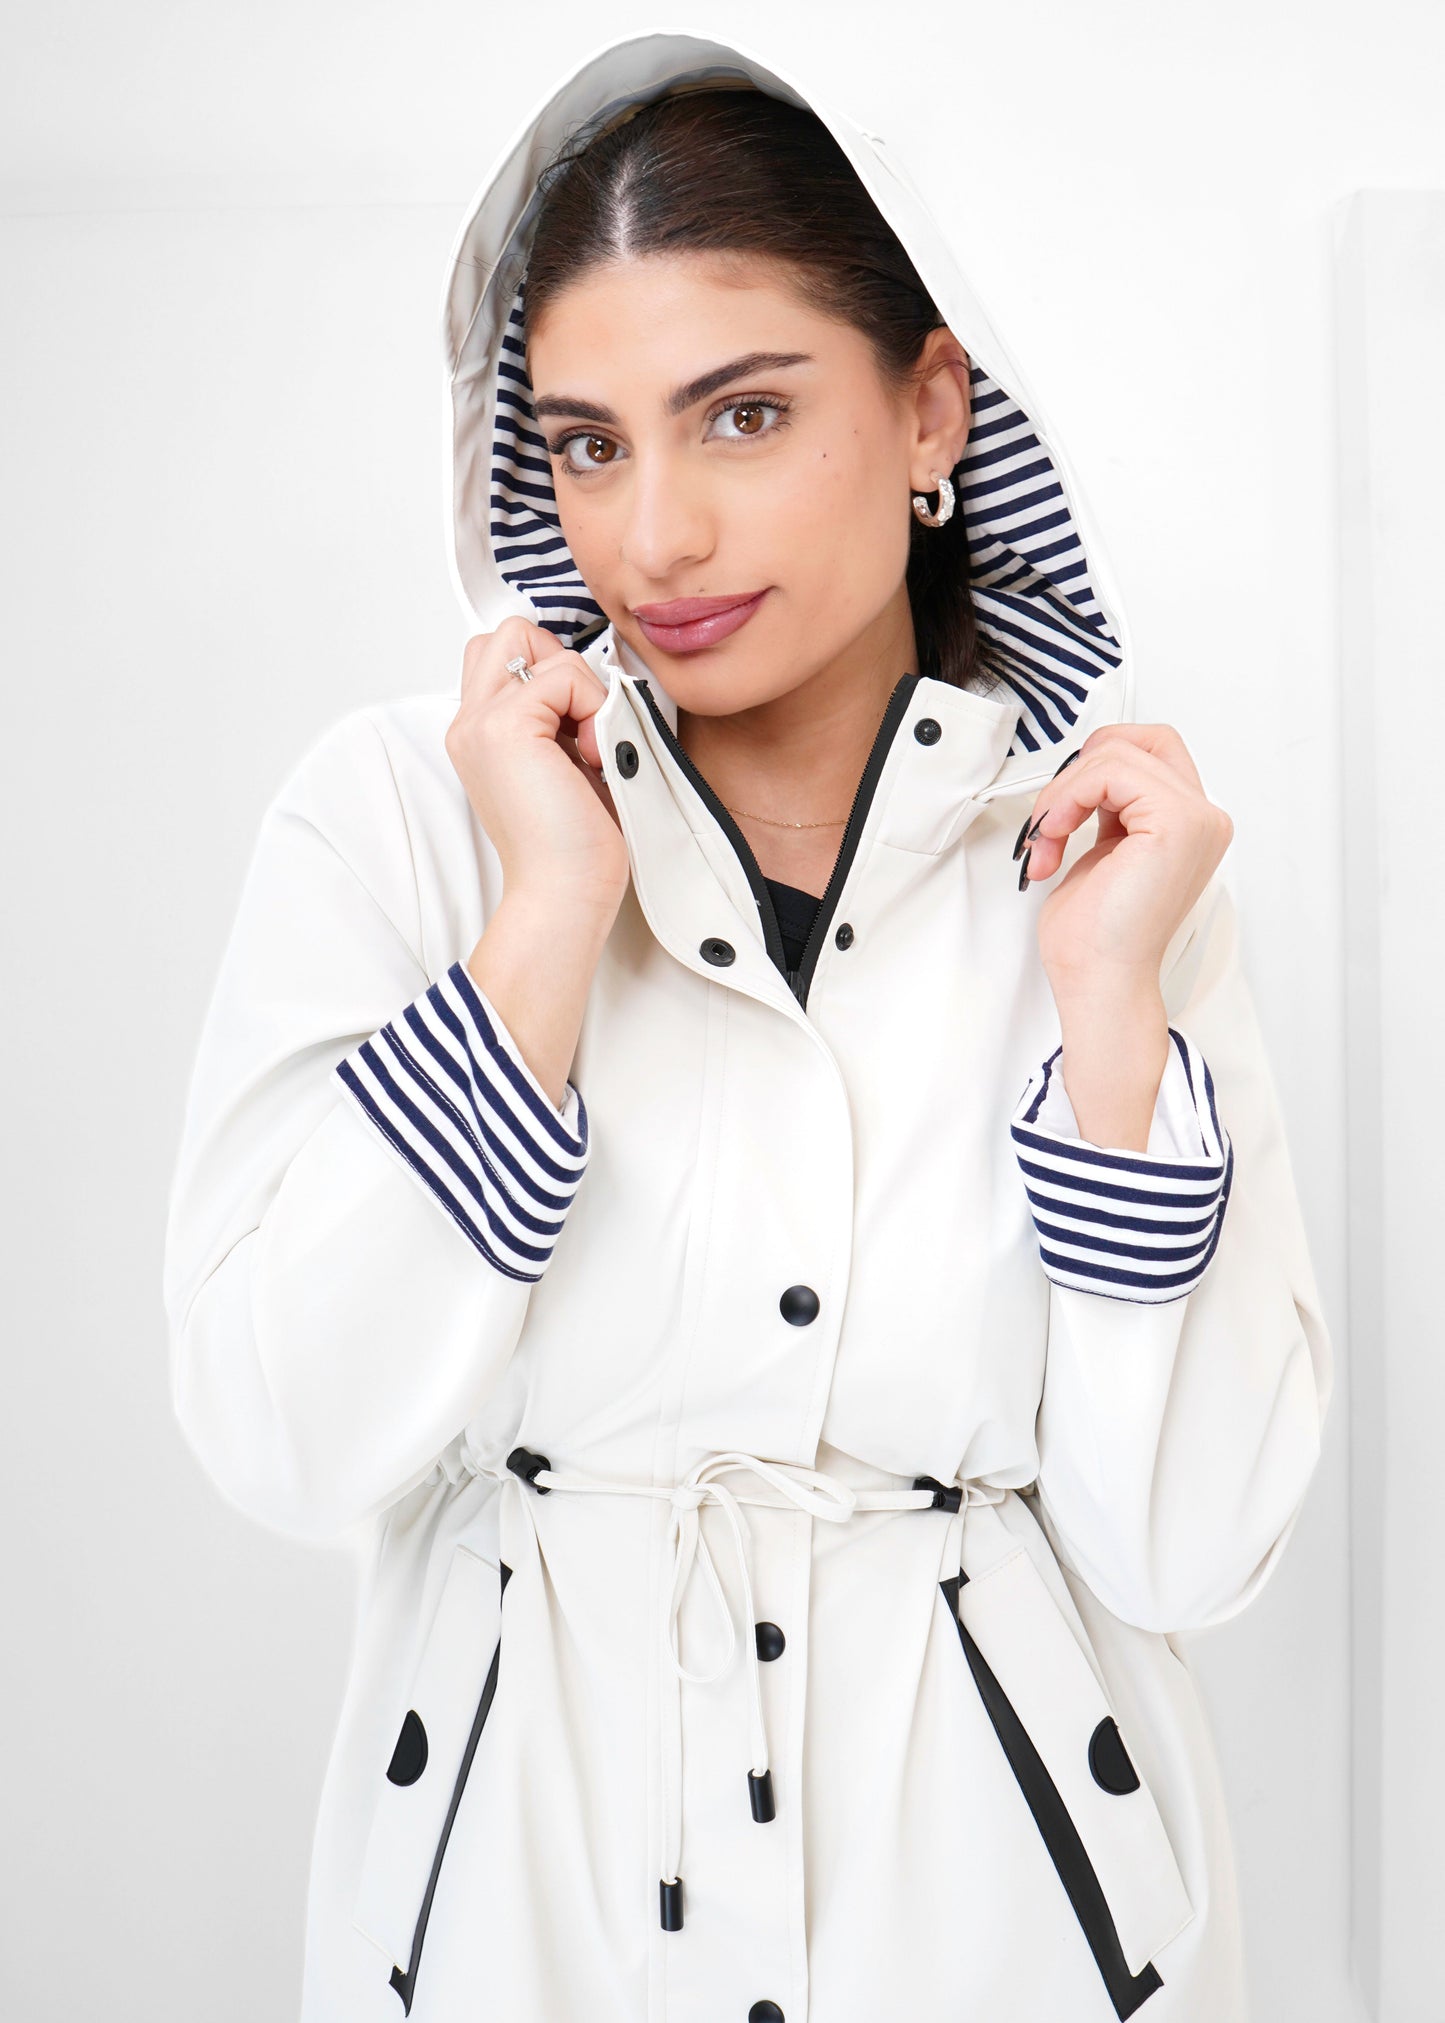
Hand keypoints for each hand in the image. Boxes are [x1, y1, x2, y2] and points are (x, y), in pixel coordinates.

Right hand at [446, 617, 630, 913]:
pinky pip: (564, 672)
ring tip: (589, 748)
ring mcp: (480, 722)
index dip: (553, 675)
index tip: (580, 730)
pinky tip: (594, 757)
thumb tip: (591, 680)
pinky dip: (593, 706)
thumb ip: (560, 717)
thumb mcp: (564, 764)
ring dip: (580, 687)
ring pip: (532, 639)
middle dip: (560, 664)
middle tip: (581, 725)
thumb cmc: (574, 847)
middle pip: (509, 632)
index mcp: (479, 733)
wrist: (563, 894)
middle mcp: (469, 723)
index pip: (506, 655)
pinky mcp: (505, 726)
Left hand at [1014, 723, 1232, 1001]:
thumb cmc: (1096, 937)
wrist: (1099, 980)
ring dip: (1064, 792)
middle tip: (1051, 817)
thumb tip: (1084, 776)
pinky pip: (1112, 769)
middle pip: (1142, 740)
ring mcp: (1196, 819)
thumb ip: (1110, 809)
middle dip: (1082, 769)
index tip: (1058, 814)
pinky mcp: (1176, 823)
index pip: (1149, 752)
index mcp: (1190, 825)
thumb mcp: (1103, 851)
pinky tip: (1056, 833)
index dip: (1094, 770)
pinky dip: (1069, 795)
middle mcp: (1204, 819)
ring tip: (1048, 838)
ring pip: (1118, 753)